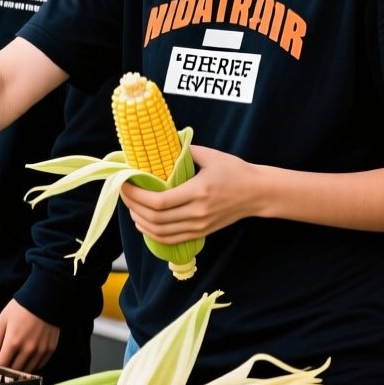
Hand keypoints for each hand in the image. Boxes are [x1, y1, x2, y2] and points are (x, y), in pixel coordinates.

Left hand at [0, 300, 59, 372]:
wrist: (45, 298)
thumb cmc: (22, 307)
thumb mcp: (3, 320)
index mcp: (13, 342)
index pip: (1, 365)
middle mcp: (28, 349)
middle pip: (14, 370)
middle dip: (7, 368)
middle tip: (5, 360)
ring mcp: (40, 351)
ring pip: (27, 370)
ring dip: (19, 367)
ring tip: (16, 358)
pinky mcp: (50, 349)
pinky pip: (40, 365)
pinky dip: (32, 364)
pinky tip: (28, 356)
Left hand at [120, 145, 264, 244]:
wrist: (259, 193)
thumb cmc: (236, 171)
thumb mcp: (211, 155)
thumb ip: (185, 151)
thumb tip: (161, 145)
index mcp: (199, 192)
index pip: (159, 201)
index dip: (136, 196)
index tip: (125, 184)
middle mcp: (198, 213)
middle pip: (155, 218)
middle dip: (133, 207)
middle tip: (124, 193)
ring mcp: (200, 226)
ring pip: (160, 232)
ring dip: (140, 221)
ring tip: (131, 207)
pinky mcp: (201, 233)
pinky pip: (171, 239)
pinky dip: (153, 233)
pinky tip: (144, 222)